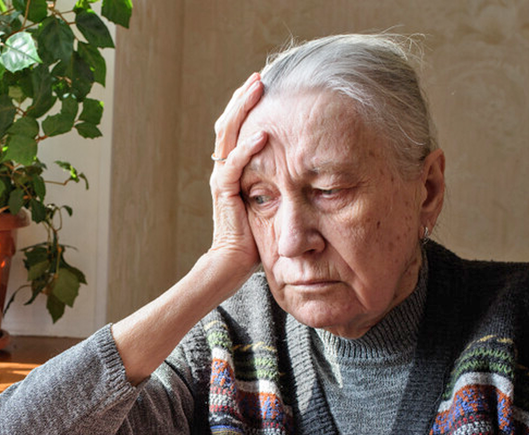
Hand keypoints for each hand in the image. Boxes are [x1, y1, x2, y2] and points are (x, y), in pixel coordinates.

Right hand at [208, 73, 266, 275]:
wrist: (231, 264)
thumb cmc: (252, 239)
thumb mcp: (269, 203)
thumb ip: (278, 184)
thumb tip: (307, 173)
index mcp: (233, 169)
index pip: (237, 130)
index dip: (247, 107)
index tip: (264, 86)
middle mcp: (223, 170)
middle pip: (229, 124)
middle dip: (243, 99)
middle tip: (259, 77)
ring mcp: (221, 180)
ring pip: (227, 136)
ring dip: (243, 111)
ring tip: (256, 90)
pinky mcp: (224, 194)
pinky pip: (233, 166)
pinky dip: (247, 149)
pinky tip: (262, 135)